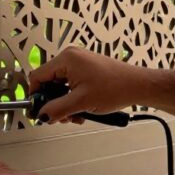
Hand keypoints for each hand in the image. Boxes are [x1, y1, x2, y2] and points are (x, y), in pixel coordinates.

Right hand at [29, 46, 145, 122]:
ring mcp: (79, 63)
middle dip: (53, 102)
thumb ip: (57, 109)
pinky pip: (71, 85)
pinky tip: (82, 109)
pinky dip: (73, 98)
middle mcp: (71, 57)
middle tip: (61, 117)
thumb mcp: (81, 102)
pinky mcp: (87, 69)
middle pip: (49, 82)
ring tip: (76, 115)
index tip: (38, 110)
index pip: (38, 76)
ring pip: (60, 86)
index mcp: (66, 59)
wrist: (138, 86)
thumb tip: (42, 115)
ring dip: (64, 103)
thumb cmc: (116, 88)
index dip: (36, 95)